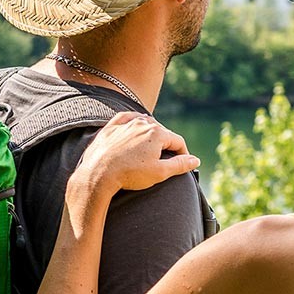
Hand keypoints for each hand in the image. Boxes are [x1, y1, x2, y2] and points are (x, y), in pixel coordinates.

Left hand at [76, 111, 197, 196]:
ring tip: (150, 149)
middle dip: (167, 145)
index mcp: (158, 133)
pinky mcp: (111, 127)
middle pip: (162, 132)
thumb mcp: (160, 172)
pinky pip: (126, 119)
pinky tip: (134, 130)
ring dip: (151, 134)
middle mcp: (143, 123)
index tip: (183, 164)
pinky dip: (133, 124)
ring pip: (145, 124)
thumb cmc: (130, 174)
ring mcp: (126, 123)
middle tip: (165, 160)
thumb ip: (180, 164)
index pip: (178, 141)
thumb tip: (195, 160)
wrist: (98, 174)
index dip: (183, 154)